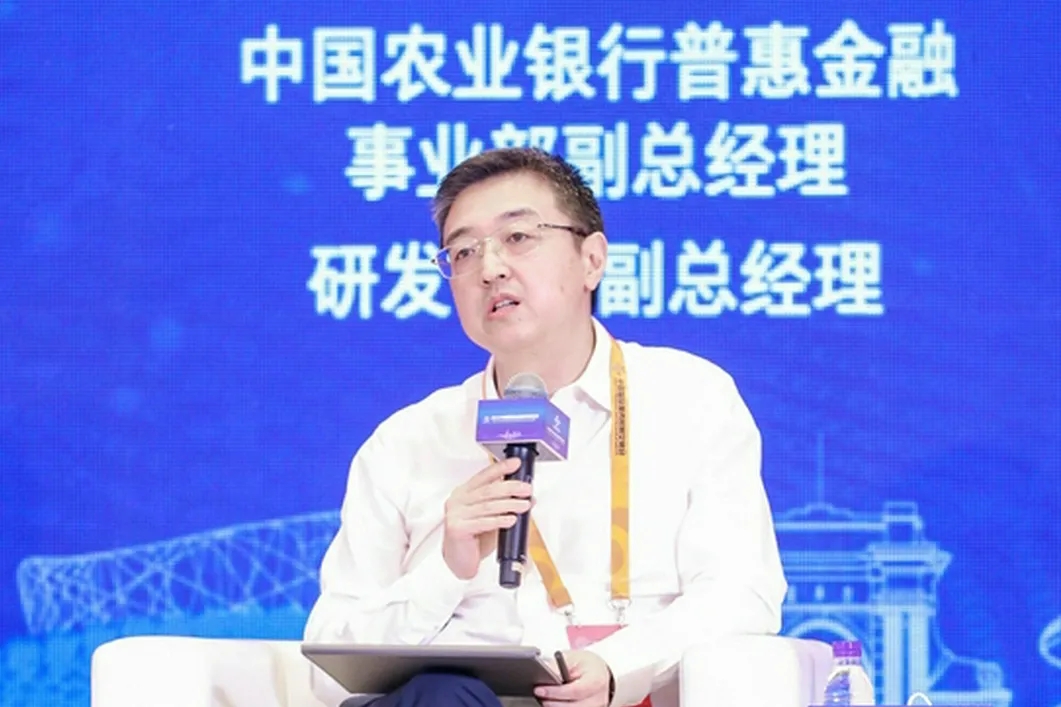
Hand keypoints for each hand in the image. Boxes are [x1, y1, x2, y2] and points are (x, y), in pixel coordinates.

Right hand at [442, 457, 531, 578]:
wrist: (459, 561)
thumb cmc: (474, 538)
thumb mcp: (491, 517)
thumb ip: (505, 505)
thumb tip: (528, 497)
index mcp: (464, 493)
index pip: (484, 476)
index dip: (500, 468)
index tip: (516, 463)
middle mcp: (457, 500)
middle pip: (488, 490)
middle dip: (511, 487)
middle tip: (526, 489)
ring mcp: (455, 514)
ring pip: (487, 505)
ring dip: (509, 504)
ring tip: (524, 505)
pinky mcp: (457, 529)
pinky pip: (482, 522)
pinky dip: (499, 520)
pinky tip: (511, 520)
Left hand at [535, 650, 612, 706]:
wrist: (598, 672)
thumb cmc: (586, 664)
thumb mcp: (573, 658)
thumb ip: (559, 666)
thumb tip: (544, 672)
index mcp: (597, 680)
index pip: (575, 690)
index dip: (555, 692)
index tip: (539, 690)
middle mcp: (599, 698)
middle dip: (553, 703)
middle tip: (539, 696)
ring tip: (545, 700)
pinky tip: (553, 703)